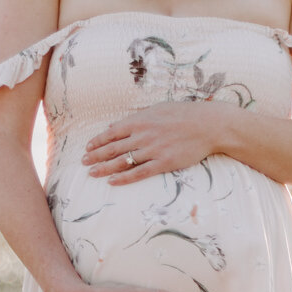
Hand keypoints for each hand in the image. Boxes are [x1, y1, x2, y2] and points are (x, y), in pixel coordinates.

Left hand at [81, 103, 227, 184]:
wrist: (208, 125)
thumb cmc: (184, 114)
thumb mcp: (158, 109)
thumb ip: (138, 118)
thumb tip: (118, 125)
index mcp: (141, 120)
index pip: (112, 132)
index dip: (98, 141)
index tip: (88, 147)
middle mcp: (143, 135)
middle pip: (113, 148)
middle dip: (95, 155)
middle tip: (83, 162)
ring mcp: (153, 149)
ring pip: (122, 161)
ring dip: (104, 168)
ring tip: (91, 173)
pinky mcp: (164, 163)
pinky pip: (139, 172)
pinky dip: (124, 178)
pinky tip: (112, 182)